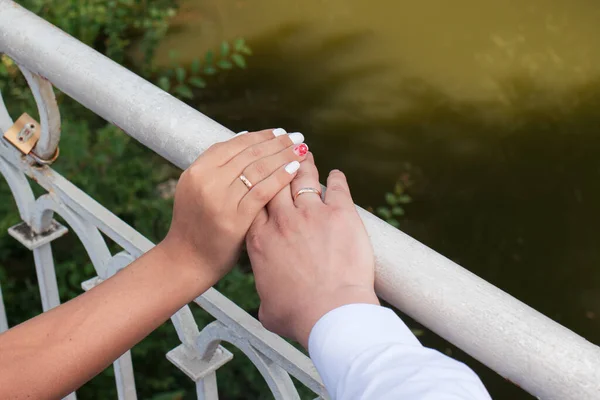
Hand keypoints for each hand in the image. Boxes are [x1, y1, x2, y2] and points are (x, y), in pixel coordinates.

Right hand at [161, 128, 308, 286]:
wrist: (187, 260)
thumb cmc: (198, 223)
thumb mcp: (198, 188)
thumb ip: (219, 164)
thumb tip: (246, 135)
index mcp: (197, 170)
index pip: (235, 144)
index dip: (261, 136)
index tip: (280, 132)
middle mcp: (206, 181)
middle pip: (249, 154)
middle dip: (277, 143)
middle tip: (297, 137)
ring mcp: (220, 200)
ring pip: (258, 169)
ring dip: (283, 156)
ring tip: (300, 149)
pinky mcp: (234, 219)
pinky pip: (262, 191)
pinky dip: (280, 177)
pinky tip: (295, 170)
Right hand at [246, 154, 378, 347]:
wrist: (330, 313)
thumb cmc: (298, 315)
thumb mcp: (268, 309)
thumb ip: (265, 296)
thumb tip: (267, 305)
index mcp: (260, 240)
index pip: (254, 202)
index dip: (257, 188)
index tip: (259, 180)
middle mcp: (282, 221)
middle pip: (275, 182)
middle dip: (277, 166)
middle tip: (281, 157)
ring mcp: (311, 214)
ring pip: (303, 177)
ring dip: (304, 164)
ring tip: (305, 154)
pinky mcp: (340, 213)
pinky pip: (337, 187)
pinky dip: (336, 178)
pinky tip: (336, 174)